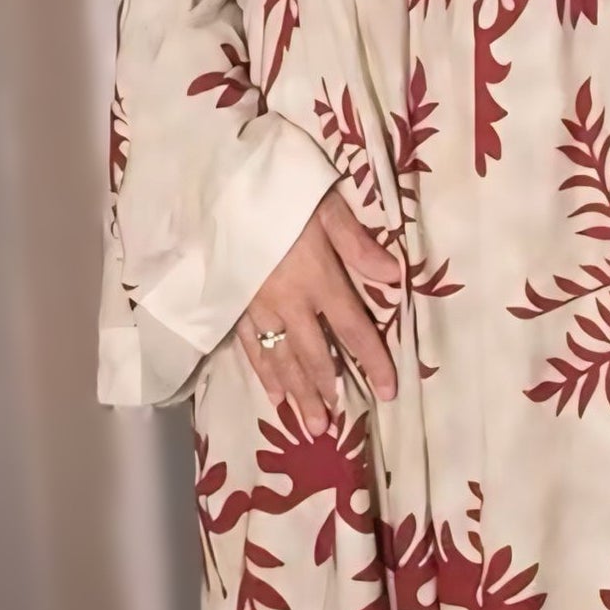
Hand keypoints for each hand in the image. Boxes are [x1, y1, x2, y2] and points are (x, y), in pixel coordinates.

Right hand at [234, 186, 401, 435]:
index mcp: (317, 277)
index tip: (389, 390)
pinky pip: (250, 348)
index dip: (373, 362)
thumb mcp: (324, 205)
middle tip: (337, 425)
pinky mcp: (232, 304)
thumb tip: (394, 276)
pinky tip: (274, 396)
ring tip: (312, 424)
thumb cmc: (276, 190)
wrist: (216, 184)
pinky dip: (264, 374)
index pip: (353, 329)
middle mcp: (288, 302)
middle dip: (328, 391)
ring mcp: (256, 307)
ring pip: (281, 360)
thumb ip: (357, 244)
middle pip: (315, 355)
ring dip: (299, 394)